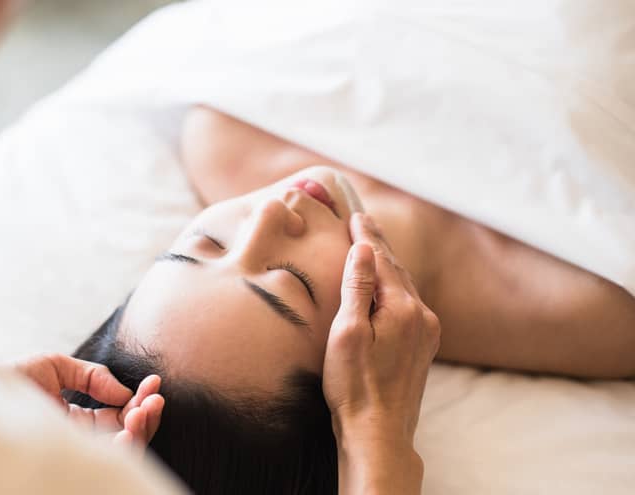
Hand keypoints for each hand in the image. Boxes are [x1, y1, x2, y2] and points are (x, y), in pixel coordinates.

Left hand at [16, 354, 164, 449]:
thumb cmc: (8, 380)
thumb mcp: (54, 366)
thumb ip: (92, 375)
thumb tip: (123, 392)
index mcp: (78, 420)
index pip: (119, 415)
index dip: (140, 400)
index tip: (154, 382)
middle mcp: (81, 440)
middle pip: (127, 434)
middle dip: (147, 414)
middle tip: (155, 397)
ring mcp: (76, 452)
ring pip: (123, 451)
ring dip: (141, 430)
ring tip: (146, 409)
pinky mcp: (70, 461)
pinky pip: (106, 462)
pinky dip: (123, 447)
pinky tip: (127, 429)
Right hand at [322, 213, 439, 491]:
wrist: (379, 433)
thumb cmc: (355, 386)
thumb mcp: (347, 333)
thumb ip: (357, 288)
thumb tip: (364, 248)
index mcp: (403, 308)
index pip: (382, 259)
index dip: (367, 236)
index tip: (355, 214)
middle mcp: (422, 316)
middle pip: (398, 269)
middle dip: (378, 245)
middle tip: (362, 221)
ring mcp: (427, 333)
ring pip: (405, 287)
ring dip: (387, 266)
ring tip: (371, 248)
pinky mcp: (423, 347)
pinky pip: (409, 305)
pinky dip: (394, 287)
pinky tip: (385, 287)